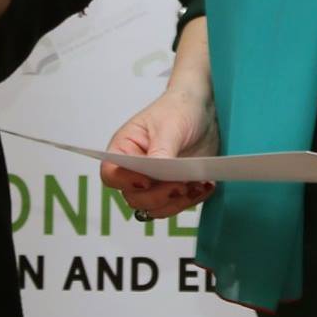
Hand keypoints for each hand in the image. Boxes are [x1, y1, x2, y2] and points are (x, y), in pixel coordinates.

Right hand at [99, 89, 220, 217]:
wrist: (203, 109)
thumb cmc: (178, 108)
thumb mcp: (170, 126)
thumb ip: (161, 152)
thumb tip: (157, 174)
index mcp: (125, 148)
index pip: (111, 174)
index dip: (125, 182)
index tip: (147, 181)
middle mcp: (136, 170)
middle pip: (134, 198)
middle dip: (158, 196)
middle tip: (180, 185)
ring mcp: (155, 182)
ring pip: (155, 208)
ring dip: (176, 203)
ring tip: (197, 185)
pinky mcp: (174, 188)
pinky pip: (176, 206)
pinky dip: (191, 201)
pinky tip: (205, 185)